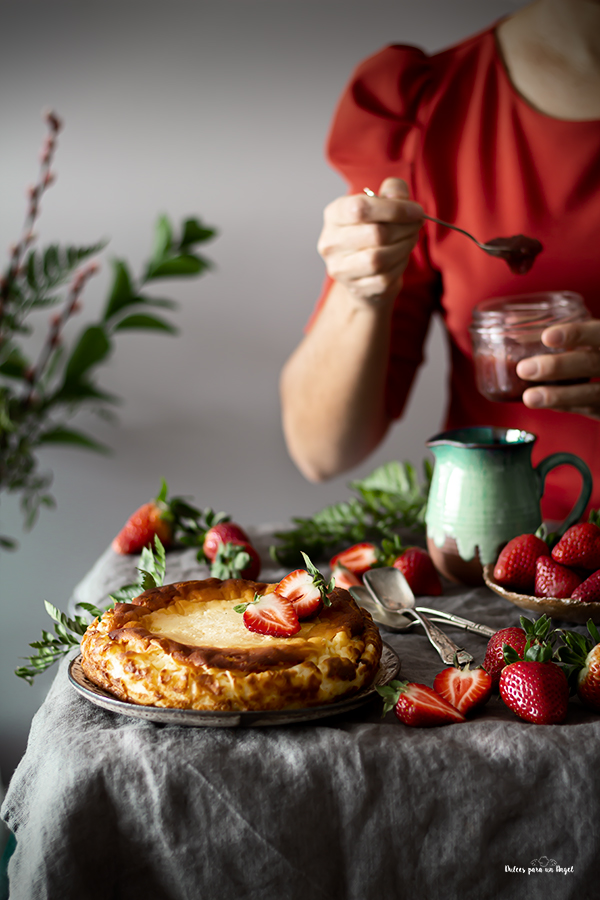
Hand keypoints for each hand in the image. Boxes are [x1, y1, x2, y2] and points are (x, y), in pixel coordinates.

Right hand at [317, 177, 423, 303]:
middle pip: (375, 234)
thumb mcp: (381, 205)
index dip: (394, 209)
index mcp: (334, 215)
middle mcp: (331, 242)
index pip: (360, 208)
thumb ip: (392, 191)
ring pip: (379, 259)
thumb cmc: (373, 231)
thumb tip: (398, 195)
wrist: (363, 270)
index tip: (416, 211)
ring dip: (404, 247)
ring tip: (410, 239)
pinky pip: (385, 277)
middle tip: (416, 225)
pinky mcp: (355, 288)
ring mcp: (340, 268)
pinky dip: (400, 265)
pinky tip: (401, 257)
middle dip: (404, 229)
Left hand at [517, 319, 599, 418]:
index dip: (575, 333)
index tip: (547, 336)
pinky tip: (544, 404)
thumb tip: (513, 320)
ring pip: (591, 392)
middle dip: (557, 366)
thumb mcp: (585, 335)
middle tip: (524, 369)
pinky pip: (587, 408)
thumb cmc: (594, 350)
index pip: (597, 333)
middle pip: (591, 362)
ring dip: (557, 396)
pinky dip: (564, 405)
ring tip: (529, 397)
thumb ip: (555, 329)